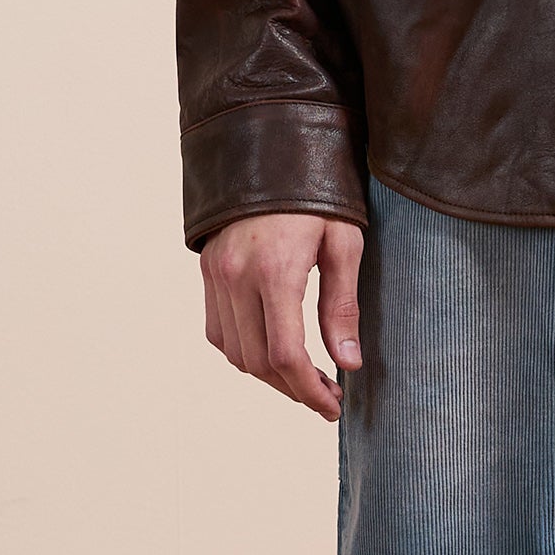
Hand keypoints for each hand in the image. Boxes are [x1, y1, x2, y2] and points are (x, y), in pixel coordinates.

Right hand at [201, 212, 364, 422]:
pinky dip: (243, 352)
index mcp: (275, 270)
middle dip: (293, 389)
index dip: (310, 390)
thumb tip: (347, 363)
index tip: (333, 406)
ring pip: (234, 353)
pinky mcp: (207, 271)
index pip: (285, 354)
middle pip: (258, 362)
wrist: (270, 147)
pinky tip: (273, 352)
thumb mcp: (344, 243)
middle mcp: (236, 277)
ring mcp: (215, 275)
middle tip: (327, 396)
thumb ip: (342, 306)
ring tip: (305, 378)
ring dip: (268, 376)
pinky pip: (218, 331)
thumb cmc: (318, 192)